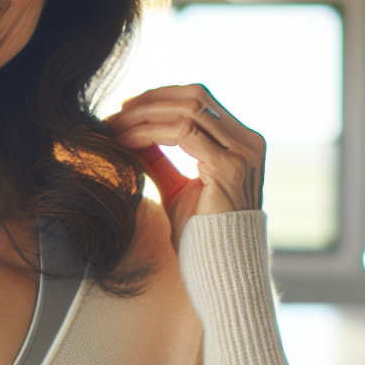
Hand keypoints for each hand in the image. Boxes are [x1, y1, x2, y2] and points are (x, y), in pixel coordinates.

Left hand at [105, 84, 265, 248]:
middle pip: (195, 96)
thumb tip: (132, 134)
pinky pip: (183, 133)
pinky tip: (127, 142)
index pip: (200, 100)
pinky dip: (150, 133)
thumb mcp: (177, 187)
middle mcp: (248, 142)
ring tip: (115, 126)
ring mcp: (243, 153)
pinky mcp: (229, 167)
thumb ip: (160, 158)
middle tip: (117, 112)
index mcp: (241, 142)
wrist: (220, 268)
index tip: (125, 108)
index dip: (161, 97)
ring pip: (187, 111)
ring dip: (145, 115)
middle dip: (151, 100)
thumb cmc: (199, 234)